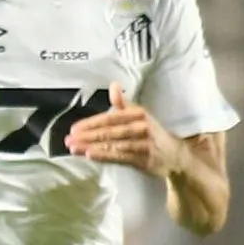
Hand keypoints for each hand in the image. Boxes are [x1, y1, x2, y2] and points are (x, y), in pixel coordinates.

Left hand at [65, 86, 182, 175]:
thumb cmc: (153, 133)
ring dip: (92, 146)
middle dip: (87, 136)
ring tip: (74, 148)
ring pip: (113, 144)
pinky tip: (91, 155)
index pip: (110, 118)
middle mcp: (140, 127)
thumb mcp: (139, 114)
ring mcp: (142, 144)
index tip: (74, 128)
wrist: (175, 154)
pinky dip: (105, 156)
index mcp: (137, 114)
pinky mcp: (143, 159)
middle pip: (109, 131)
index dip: (91, 123)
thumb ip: (123, 103)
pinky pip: (120, 157)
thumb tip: (113, 85)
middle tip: (68, 139)